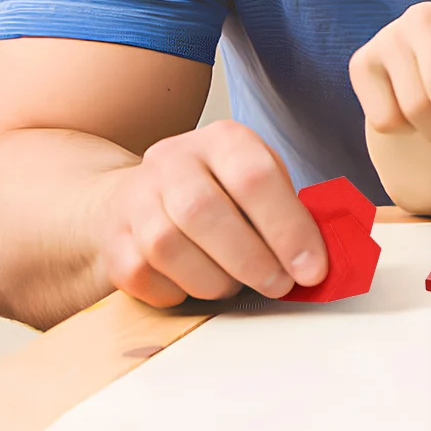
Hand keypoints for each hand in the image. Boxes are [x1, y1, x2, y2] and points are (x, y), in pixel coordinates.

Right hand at [94, 120, 326, 305]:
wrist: (139, 196)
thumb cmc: (218, 192)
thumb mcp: (257, 180)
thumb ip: (288, 210)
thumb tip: (319, 257)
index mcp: (222, 139)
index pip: (256, 177)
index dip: (288, 228)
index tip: (312, 268)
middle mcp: (173, 160)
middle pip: (206, 213)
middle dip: (252, 259)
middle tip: (280, 284)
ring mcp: (136, 198)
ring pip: (169, 246)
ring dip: (214, 278)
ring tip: (237, 284)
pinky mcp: (112, 238)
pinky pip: (142, 274)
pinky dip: (177, 290)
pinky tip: (196, 285)